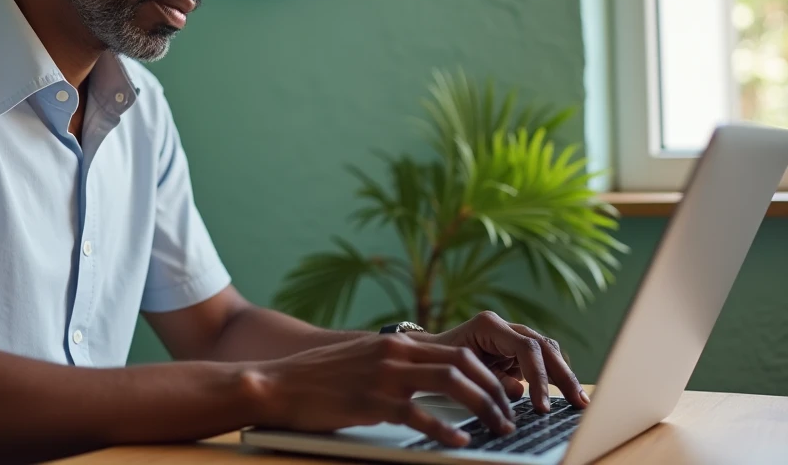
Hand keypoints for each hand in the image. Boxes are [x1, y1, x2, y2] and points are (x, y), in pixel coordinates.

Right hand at [251, 334, 516, 446]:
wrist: (277, 383)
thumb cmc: (317, 379)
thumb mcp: (361, 361)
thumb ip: (393, 366)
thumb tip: (423, 380)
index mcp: (396, 345)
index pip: (457, 352)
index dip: (489, 375)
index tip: (505, 396)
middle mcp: (395, 355)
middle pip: (463, 364)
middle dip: (495, 391)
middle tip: (510, 416)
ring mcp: (384, 377)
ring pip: (451, 383)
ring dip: (483, 407)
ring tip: (497, 429)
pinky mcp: (371, 402)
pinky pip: (419, 415)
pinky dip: (446, 429)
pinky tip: (460, 442)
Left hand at [428, 311, 589, 412]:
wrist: (429, 352)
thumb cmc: (441, 360)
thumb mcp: (461, 372)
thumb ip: (490, 380)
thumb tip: (519, 392)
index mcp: (488, 325)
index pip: (526, 347)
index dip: (538, 376)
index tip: (541, 405)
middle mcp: (504, 326)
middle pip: (543, 346)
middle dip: (562, 375)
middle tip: (577, 402)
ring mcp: (511, 335)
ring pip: (547, 351)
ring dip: (563, 375)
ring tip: (578, 400)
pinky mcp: (516, 348)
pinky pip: (540, 359)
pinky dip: (553, 375)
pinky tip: (566, 393)